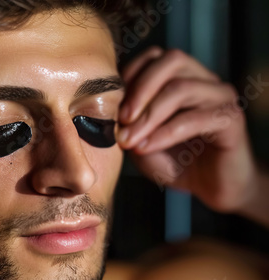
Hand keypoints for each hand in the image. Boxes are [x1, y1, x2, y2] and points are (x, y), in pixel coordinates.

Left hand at [117, 47, 257, 214]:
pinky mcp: (232, 119)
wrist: (209, 188)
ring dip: (149, 115)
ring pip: (182, 88)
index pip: (155, 56)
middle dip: (140, 89)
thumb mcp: (140, 138)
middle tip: (122, 120)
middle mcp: (204, 79)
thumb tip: (107, 108)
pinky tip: (147, 147)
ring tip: (130, 140)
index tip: (112, 106)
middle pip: (172, 61)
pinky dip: (165, 133)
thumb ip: (127, 120)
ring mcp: (221, 96)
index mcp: (183, 76)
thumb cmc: (174, 160)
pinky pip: (195, 118)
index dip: (130, 75)